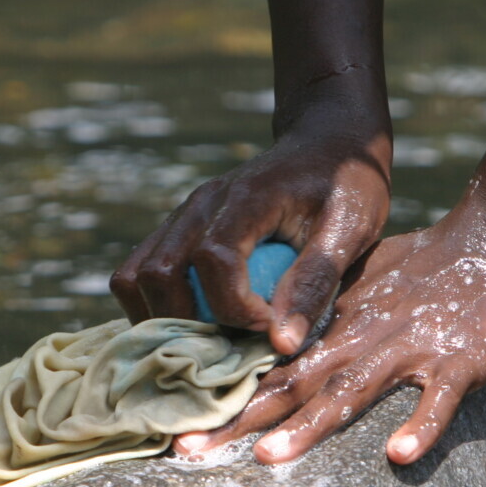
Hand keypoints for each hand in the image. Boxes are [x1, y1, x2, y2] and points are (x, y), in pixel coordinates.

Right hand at [111, 79, 391, 355]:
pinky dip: (156, 305)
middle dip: (188, 323)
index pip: (212, 260)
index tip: (268, 327)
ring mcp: (184, 216)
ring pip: (134, 275)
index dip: (234, 308)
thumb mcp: (351, 229)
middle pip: (156, 273)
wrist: (327, 143)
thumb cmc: (347, 184)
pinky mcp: (179, 229)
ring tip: (208, 339)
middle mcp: (201, 205)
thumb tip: (281, 344)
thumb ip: (315, 283)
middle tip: (233, 342)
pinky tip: (197, 323)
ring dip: (161, 318)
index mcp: (246, 199)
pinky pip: (141, 272)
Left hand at [172, 204, 485, 464]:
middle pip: (293, 383)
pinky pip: (440, 400)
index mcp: (338, 324)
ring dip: (311, 425)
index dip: (226, 395)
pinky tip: (399, 455)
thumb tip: (273, 348)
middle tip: (189, 451)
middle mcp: (363, 338)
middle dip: (241, 419)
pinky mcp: (460, 362)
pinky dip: (421, 426)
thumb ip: (323, 317)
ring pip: (353, 390)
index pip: (272, 364)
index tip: (179, 427)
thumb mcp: (365, 287)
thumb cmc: (430, 269)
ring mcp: (410, 350)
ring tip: (269, 456)